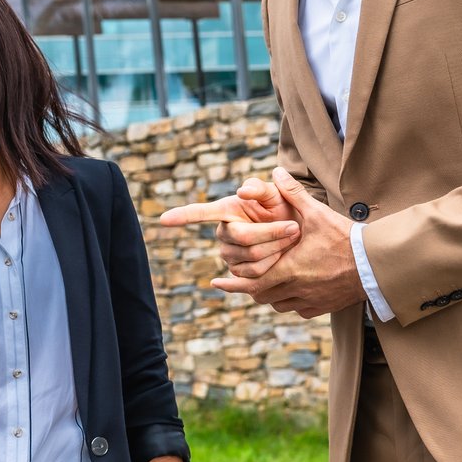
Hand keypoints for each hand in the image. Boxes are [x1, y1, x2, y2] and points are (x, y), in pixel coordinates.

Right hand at [161, 177, 300, 279]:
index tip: (163, 219)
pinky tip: (281, 254)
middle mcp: (222, 233)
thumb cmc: (283, 208)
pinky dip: (275, 264)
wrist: (297, 233)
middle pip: (243, 238)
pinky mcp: (239, 273)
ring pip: (251, 257)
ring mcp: (228, 255)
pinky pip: (256, 273)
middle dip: (272, 232)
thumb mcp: (275, 192)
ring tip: (290, 239)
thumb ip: (260, 188)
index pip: (199, 213)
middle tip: (293, 227)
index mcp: (225, 210)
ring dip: (277, 248)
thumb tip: (242, 191)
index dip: (182, 216)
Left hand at [209, 168, 362, 317]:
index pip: (250, 283)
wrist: (377, 265)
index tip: (216, 282)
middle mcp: (296, 290)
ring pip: (278, 303)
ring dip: (268, 294)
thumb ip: (294, 194)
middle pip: (261, 295)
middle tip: (239, 279)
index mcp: (289, 269)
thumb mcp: (317, 214)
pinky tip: (290, 290)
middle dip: (249, 286)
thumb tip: (276, 172)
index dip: (231, 284)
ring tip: (263, 283)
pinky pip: (298, 309)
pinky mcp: (324, 307)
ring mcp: (311, 301)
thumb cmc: (346, 239)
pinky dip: (289, 301)